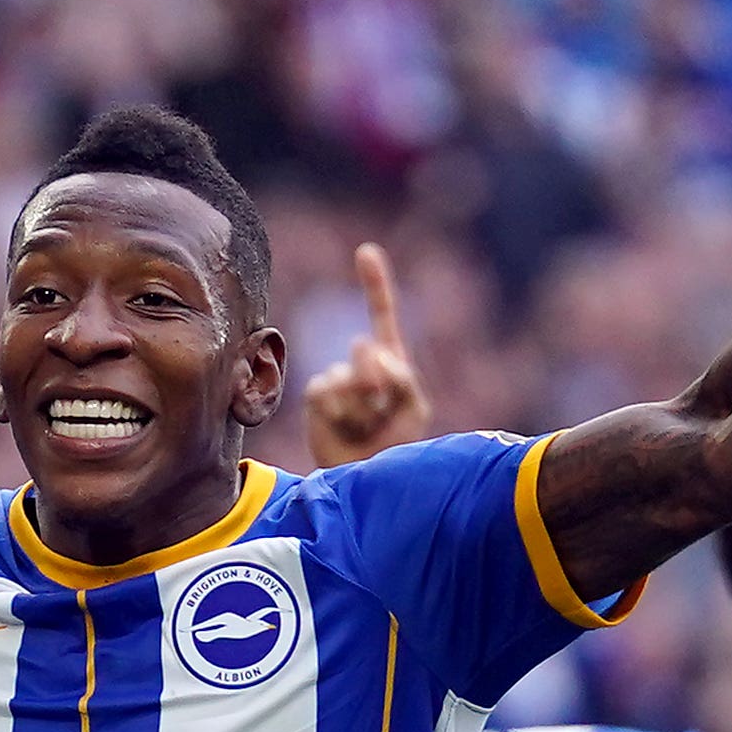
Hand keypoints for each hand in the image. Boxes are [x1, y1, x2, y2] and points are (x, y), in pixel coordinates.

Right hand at [300, 242, 431, 465]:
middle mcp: (362, 364)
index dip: (375, 284)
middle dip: (380, 382)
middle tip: (382, 410)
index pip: (383, 315)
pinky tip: (344, 428)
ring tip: (366, 429)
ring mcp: (338, 378)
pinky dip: (340, 412)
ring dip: (364, 408)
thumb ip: (400, 376)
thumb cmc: (397, 445)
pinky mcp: (318, 395)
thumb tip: (361, 349)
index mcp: (391, 362)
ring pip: (350, 377)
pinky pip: (327, 391)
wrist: (365, 479)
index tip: (365, 252)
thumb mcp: (413, 409)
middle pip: (369, 351)